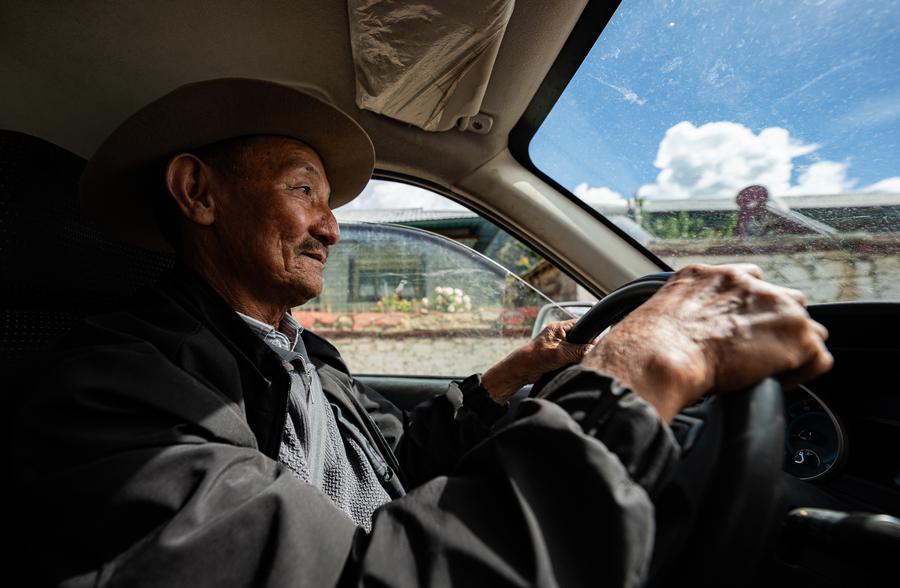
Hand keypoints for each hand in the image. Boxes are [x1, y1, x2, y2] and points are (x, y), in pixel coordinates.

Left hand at [482, 318, 593, 403]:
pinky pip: (571, 357)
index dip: (589, 332)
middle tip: (586, 355)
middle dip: (584, 347)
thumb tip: (594, 349)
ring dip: (578, 356)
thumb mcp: (561, 353)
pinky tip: (572, 366)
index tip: (595, 343)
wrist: (521, 370)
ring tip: (576, 361)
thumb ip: (579, 350)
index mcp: (559, 328)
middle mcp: (558, 335)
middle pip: (580, 338)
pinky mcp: (556, 356)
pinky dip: (573, 362)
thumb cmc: (535, 357)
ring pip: (576, 349)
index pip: (581, 324)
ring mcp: (557, 345)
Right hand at [583, 263, 832, 421]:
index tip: (738, 331)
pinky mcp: (794, 334)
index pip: (748, 281)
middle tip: (753, 353)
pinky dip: (803, 373)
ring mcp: (775, 305)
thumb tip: (677, 336)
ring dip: (790, 346)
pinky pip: (817, 357)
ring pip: (804, 326)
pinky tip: (778, 382)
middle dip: (773, 325)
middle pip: (782, 299)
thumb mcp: (659, 315)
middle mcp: (745, 282)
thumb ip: (680, 314)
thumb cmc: (645, 345)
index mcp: (709, 276)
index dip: (747, 311)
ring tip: (769, 369)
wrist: (659, 355)